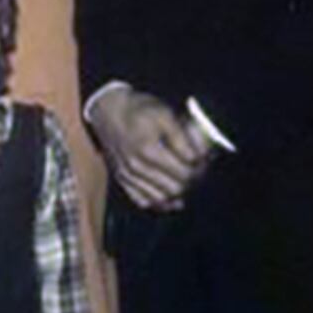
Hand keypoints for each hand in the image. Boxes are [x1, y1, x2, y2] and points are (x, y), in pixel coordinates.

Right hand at [89, 85, 208, 209]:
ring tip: (184, 179)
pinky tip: (168, 194)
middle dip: (191, 182)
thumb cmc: (139, 110)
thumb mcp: (164, 113)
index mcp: (148, 150)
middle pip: (176, 188)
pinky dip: (158, 202)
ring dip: (177, 193)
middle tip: (197, 170)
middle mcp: (136, 167)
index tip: (204, 159)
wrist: (108, 110)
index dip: (200, 167)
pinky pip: (143, 201)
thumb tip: (200, 157)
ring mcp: (127, 176)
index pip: (186, 171)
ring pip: (161, 199)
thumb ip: (183, 137)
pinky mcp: (121, 179)